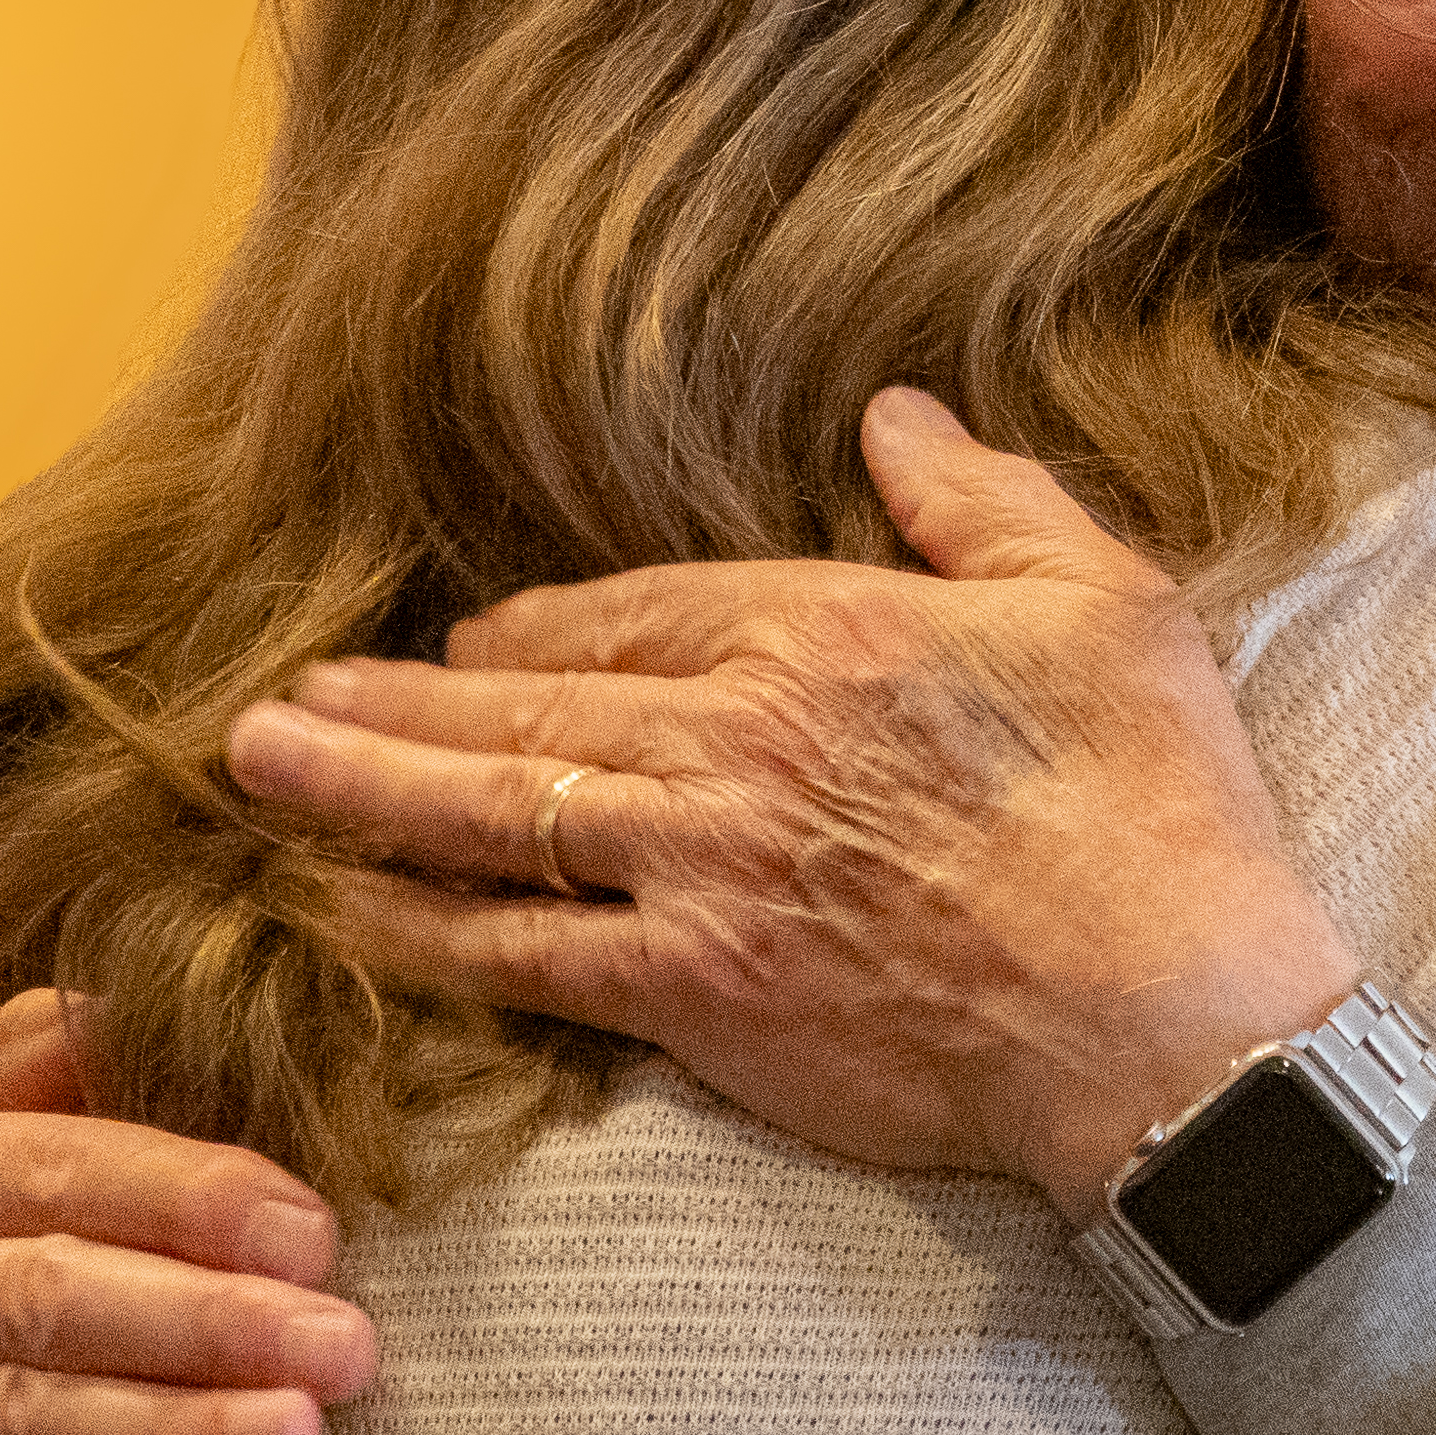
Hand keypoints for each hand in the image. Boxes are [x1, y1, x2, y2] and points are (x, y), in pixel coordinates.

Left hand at [228, 387, 1367, 1212]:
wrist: (1170, 1021)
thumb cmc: (1156, 807)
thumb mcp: (1102, 603)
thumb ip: (983, 500)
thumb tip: (896, 413)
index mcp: (824, 635)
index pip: (633, 613)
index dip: (533, 628)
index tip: (469, 636)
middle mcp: (734, 745)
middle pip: (525, 706)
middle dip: (389, 701)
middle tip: (279, 701)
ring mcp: (702, 876)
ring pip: (492, 818)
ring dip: (364, 793)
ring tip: (265, 772)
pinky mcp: (699, 997)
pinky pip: (522, 960)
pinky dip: (421, 936)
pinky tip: (345, 914)